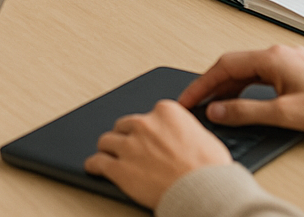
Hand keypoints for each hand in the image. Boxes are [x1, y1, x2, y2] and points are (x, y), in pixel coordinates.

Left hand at [85, 100, 230, 208]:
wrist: (205, 192)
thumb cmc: (211, 170)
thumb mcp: (202, 136)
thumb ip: (183, 129)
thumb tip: (179, 136)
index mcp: (165, 111)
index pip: (147, 115)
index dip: (146, 128)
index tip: (145, 135)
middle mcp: (144, 124)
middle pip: (124, 125)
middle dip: (126, 136)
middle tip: (129, 147)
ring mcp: (129, 145)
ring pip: (107, 141)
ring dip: (109, 148)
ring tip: (107, 154)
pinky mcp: (119, 168)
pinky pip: (98, 162)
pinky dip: (94, 165)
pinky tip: (93, 166)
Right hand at [179, 44, 303, 133]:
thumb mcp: (284, 114)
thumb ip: (246, 111)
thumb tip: (217, 110)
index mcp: (270, 58)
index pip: (224, 66)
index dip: (202, 84)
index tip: (188, 98)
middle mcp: (275, 52)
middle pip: (233, 65)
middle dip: (212, 84)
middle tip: (196, 103)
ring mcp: (286, 58)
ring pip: (247, 69)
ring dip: (229, 86)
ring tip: (216, 106)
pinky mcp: (295, 68)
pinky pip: (261, 73)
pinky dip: (246, 86)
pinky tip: (244, 100)